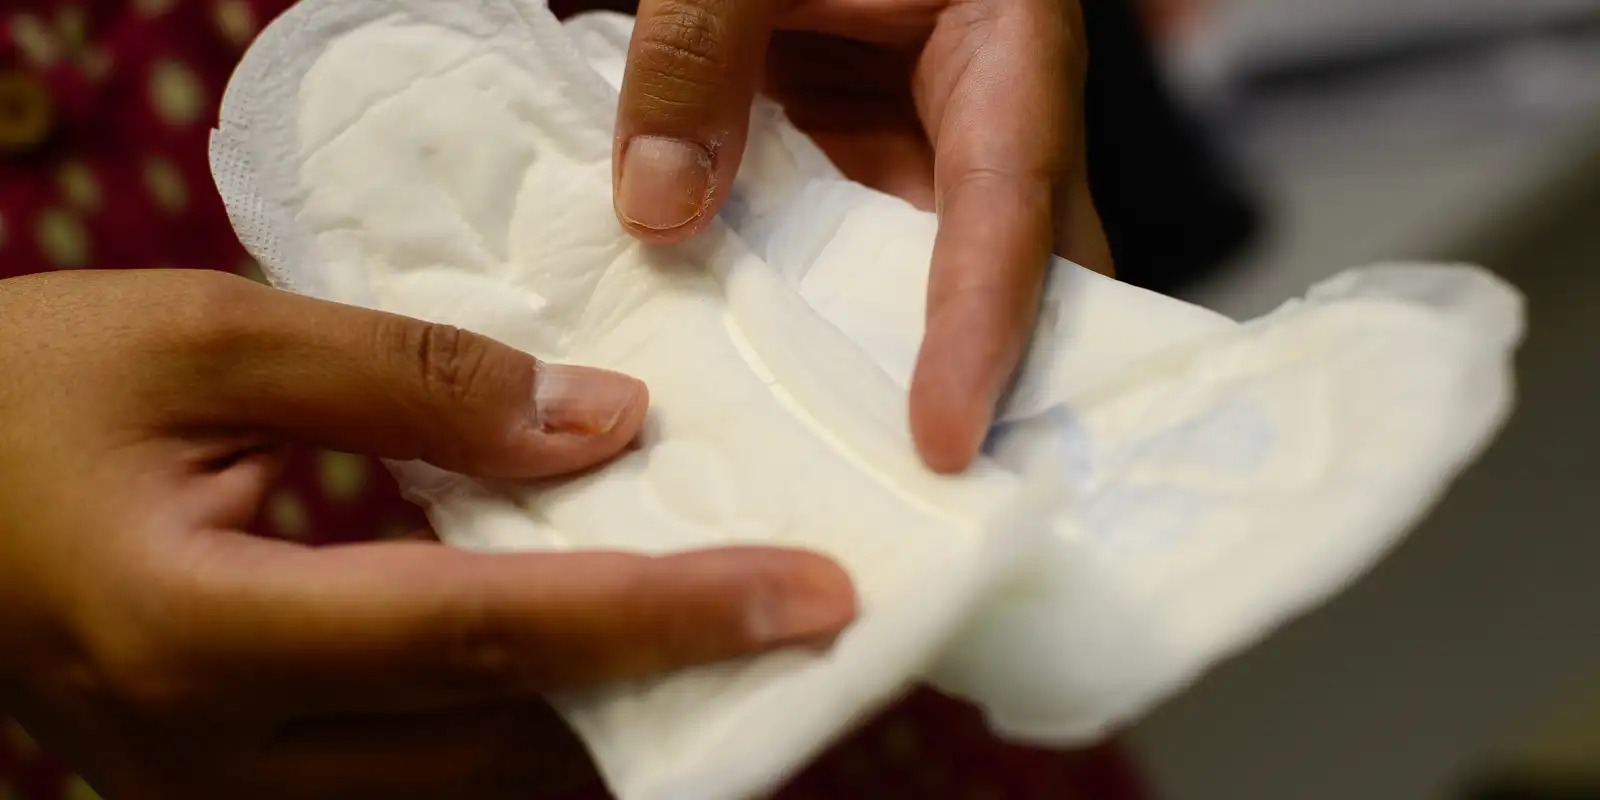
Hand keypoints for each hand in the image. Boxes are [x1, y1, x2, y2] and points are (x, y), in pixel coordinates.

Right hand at [0, 269, 855, 798]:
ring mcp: (220, 797)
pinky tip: (582, 671)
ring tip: (714, 644)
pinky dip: (516, 733)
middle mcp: (217, 758)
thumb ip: (411, 381)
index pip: (486, 636)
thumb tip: (602, 426)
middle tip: (792, 618)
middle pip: (501, 744)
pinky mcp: (228, 790)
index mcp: (203, 633)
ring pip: (467, 793)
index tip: (805, 595)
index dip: (662, 615)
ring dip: (603, 727)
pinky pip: (411, 787)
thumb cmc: (16, 395)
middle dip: (667, 688)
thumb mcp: (204, 339)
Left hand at [596, 0, 1113, 472]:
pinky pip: (840, 269)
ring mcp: (913, 155)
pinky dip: (806, 333)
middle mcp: (977, 118)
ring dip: (880, 380)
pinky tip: (754, 398)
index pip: (1009, 201)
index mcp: (1000, 47)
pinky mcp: (850, 171)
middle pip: (1001, 278)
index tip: (944, 435)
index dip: (983, 322)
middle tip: (929, 512)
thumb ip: (697, 50)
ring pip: (919, 291)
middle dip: (972, 391)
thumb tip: (662, 211)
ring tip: (841, 491)